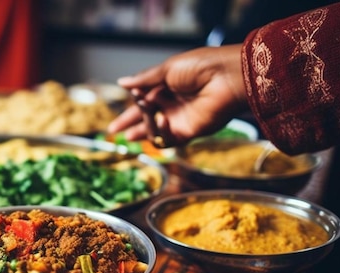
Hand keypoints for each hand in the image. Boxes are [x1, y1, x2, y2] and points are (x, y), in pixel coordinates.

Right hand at [107, 44, 248, 146]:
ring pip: (154, 130)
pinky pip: (168, 139)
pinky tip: (162, 121)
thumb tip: (122, 82)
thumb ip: (144, 80)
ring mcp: (179, 119)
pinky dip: (161, 133)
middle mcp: (171, 104)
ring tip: (133, 131)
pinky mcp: (188, 132)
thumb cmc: (201, 67)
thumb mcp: (167, 69)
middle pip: (145, 118)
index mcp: (166, 86)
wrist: (226, 78)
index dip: (130, 108)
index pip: (142, 100)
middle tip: (114, 132)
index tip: (121, 112)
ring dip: (143, 130)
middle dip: (129, 125)